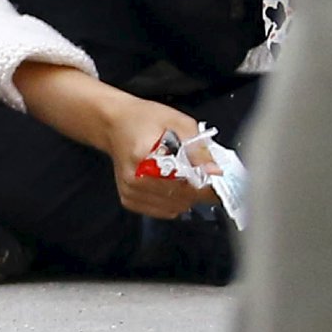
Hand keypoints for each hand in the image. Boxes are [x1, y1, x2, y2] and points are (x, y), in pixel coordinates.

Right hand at [98, 94, 220, 219]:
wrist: (114, 125)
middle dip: (198, 188)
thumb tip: (215, 170)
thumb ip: (197, 147)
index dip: (205, 183)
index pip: (183, 182)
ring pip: (175, 208)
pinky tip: (172, 183)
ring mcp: (130, 193)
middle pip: (181, 198)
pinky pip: (163, 211)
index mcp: (143, 157)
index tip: (217, 177)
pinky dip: (174, 201)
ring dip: (187, 196)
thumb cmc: (144, 119)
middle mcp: (134, 180)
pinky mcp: (129, 200)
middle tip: (203, 173)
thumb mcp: (178, 123)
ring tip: (185, 176)